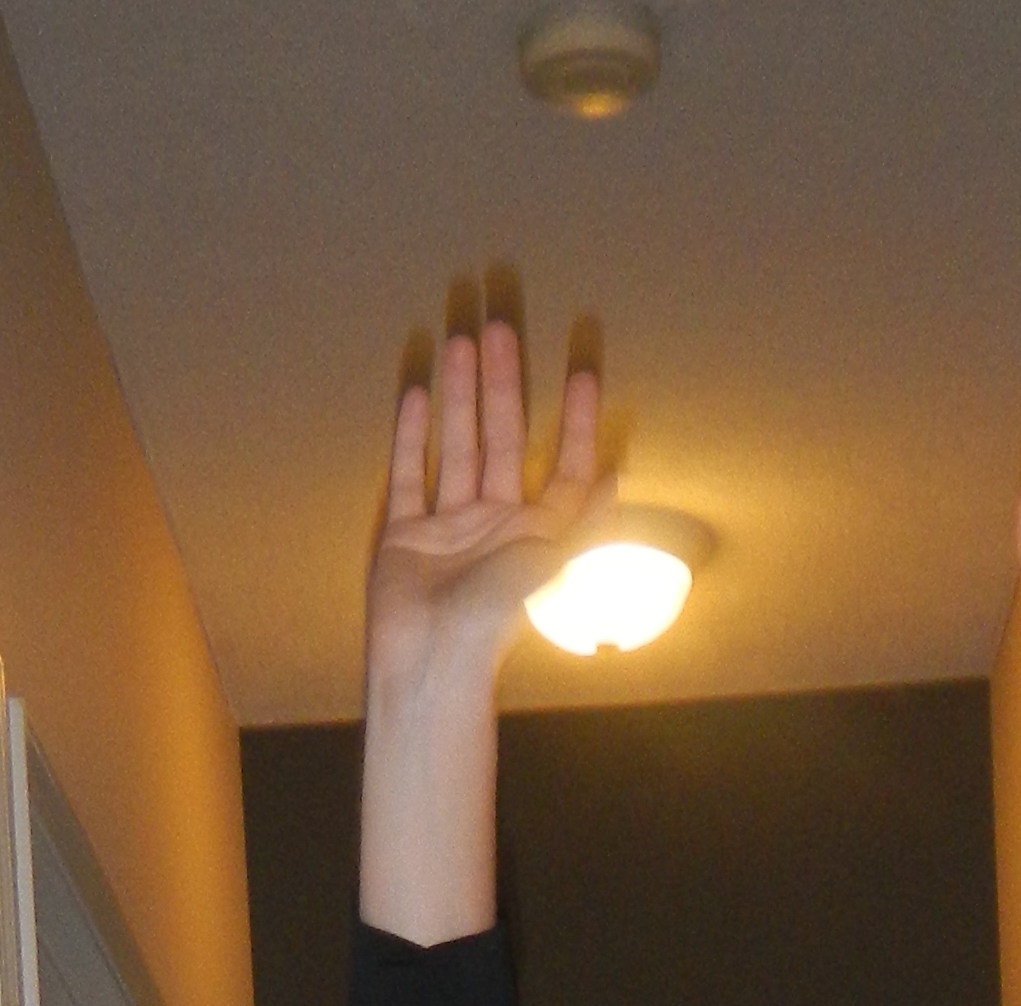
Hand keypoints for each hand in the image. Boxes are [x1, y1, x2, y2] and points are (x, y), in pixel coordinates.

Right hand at [368, 319, 608, 702]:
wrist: (432, 662)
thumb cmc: (494, 621)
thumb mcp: (549, 565)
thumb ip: (578, 522)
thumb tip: (615, 477)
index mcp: (537, 535)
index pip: (562, 468)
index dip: (575, 424)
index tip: (582, 373)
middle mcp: (496, 525)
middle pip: (503, 441)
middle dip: (504, 385)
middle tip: (503, 328)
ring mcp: (449, 527)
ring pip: (457, 445)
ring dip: (461, 396)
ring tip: (461, 340)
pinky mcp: (405, 533)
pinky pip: (410, 473)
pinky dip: (412, 435)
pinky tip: (418, 393)